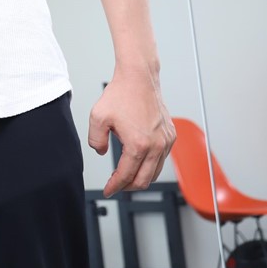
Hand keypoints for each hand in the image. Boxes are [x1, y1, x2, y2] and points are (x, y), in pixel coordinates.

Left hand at [88, 70, 175, 197]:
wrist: (139, 77)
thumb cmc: (121, 94)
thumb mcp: (97, 117)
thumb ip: (95, 141)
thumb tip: (101, 152)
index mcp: (139, 145)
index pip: (126, 176)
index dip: (115, 186)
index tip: (108, 190)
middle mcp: (157, 145)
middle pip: (143, 180)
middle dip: (127, 186)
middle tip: (116, 186)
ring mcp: (166, 141)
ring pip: (155, 172)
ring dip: (140, 177)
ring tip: (126, 175)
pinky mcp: (171, 135)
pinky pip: (162, 159)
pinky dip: (151, 165)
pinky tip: (139, 160)